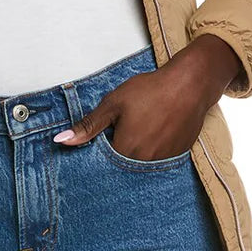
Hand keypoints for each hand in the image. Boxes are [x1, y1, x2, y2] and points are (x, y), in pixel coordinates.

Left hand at [52, 35, 242, 159]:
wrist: (190, 84)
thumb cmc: (150, 90)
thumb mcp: (113, 103)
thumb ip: (88, 126)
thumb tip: (61, 140)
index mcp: (125, 150)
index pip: (103, 163)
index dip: (100, 151)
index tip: (102, 139)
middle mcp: (144, 162)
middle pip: (122, 166)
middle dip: (117, 152)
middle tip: (124, 129)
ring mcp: (163, 161)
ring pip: (141, 163)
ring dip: (136, 152)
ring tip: (141, 128)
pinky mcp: (178, 156)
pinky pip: (159, 160)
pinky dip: (153, 150)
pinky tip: (155, 131)